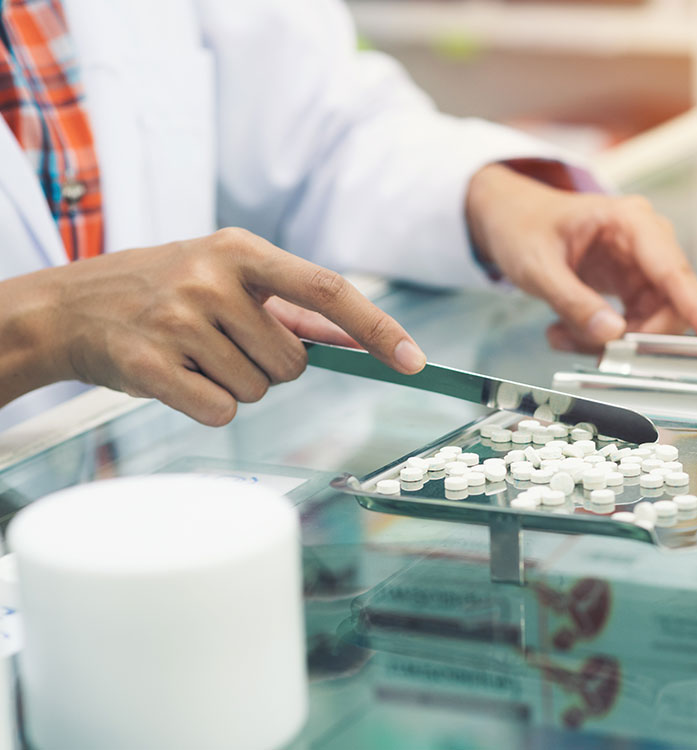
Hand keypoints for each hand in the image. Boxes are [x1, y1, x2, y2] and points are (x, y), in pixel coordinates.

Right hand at [0, 228, 424, 424]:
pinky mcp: (151, 363)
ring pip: (258, 389)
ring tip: (194, 354)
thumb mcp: (226, 275)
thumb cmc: (162, 289)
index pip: (331, 291)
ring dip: (235, 384)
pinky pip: (219, 410)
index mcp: (242, 250)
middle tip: (223, 344)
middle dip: (271, 366)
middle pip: (294, 362)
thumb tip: (360, 338)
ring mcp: (180, 319)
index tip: (414, 360)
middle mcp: (213, 279)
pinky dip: (207, 405)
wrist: (69, 306)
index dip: (378, 329)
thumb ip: (293, 306)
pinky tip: (176, 377)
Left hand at [466, 164, 696, 351]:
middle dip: (634, 338)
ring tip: (562, 338)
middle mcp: (646, 243)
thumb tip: (611, 335)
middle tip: (593, 354)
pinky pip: (631, 325)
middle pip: (668, 306)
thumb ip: (573, 302)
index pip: (674, 271)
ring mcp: (641, 266)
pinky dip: (599, 338)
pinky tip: (565, 333)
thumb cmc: (523, 226)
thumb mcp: (538, 266)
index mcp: (630, 222)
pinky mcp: (630, 287)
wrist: (509, 217)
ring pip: (649, 323)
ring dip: (609, 343)